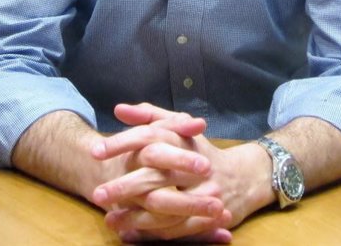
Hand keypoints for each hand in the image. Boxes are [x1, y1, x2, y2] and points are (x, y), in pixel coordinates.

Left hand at [91, 104, 272, 241]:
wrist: (244, 178)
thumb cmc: (202, 150)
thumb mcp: (179, 127)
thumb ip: (149, 116)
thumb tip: (119, 109)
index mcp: (184, 140)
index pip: (150, 137)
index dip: (122, 143)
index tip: (96, 152)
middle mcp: (194, 166)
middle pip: (155, 176)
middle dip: (124, 187)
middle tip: (97, 194)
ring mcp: (203, 194)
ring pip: (163, 207)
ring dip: (134, 216)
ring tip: (109, 219)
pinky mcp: (207, 217)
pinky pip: (175, 228)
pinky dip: (150, 232)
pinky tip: (128, 232)